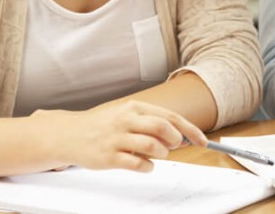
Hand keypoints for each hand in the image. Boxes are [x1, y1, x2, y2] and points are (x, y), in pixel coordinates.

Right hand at [36, 99, 206, 172]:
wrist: (71, 134)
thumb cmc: (105, 126)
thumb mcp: (129, 116)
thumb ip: (152, 124)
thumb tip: (181, 136)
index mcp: (135, 107)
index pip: (170, 117)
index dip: (190, 129)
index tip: (202, 140)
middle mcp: (127, 119)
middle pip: (162, 127)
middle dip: (175, 140)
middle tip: (174, 147)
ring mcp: (117, 138)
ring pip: (151, 146)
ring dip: (162, 154)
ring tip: (158, 156)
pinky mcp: (109, 157)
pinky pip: (137, 164)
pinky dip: (147, 167)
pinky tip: (145, 166)